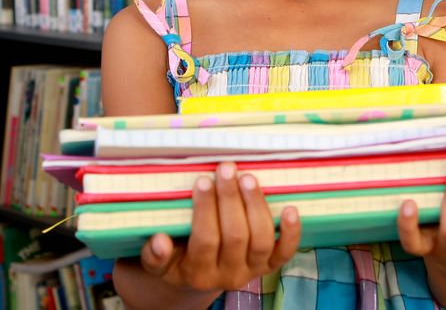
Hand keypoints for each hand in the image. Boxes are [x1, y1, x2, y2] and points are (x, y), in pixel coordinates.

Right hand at [137, 162, 302, 292]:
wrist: (197, 277)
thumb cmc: (175, 258)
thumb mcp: (158, 261)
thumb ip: (154, 254)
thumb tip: (158, 241)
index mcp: (197, 273)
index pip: (204, 241)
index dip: (205, 210)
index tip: (202, 180)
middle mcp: (227, 276)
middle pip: (235, 237)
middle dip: (231, 200)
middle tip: (226, 169)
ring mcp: (251, 271)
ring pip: (261, 240)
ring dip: (256, 205)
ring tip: (247, 178)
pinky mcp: (269, 266)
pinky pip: (285, 252)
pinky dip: (291, 232)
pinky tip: (291, 208)